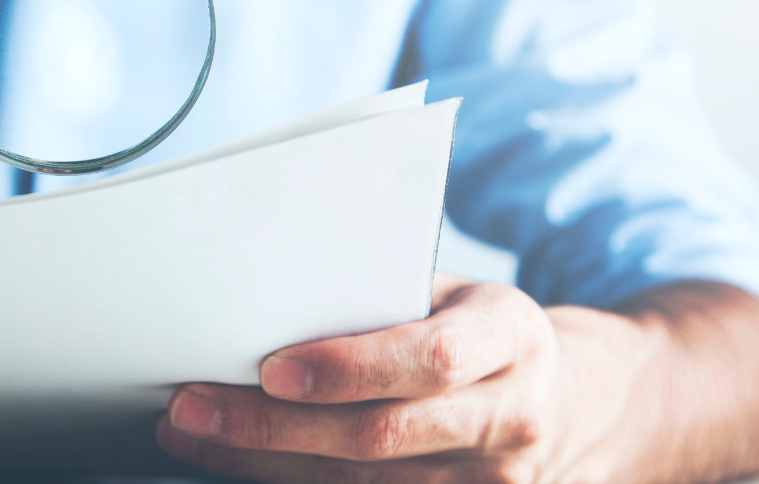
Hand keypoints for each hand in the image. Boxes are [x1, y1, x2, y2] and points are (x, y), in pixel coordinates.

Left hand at [156, 274, 643, 482]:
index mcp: (510, 338)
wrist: (565, 402)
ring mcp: (495, 483)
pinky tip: (238, 464)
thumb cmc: (479, 333)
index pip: (430, 359)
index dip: (349, 367)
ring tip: (194, 431)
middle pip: (381, 435)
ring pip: (364, 483)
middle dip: (273, 425)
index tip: (271, 365)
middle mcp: (511, 418)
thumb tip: (270, 293)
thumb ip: (383, 295)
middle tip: (193, 405)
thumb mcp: (453, 294)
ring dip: (264, 462)